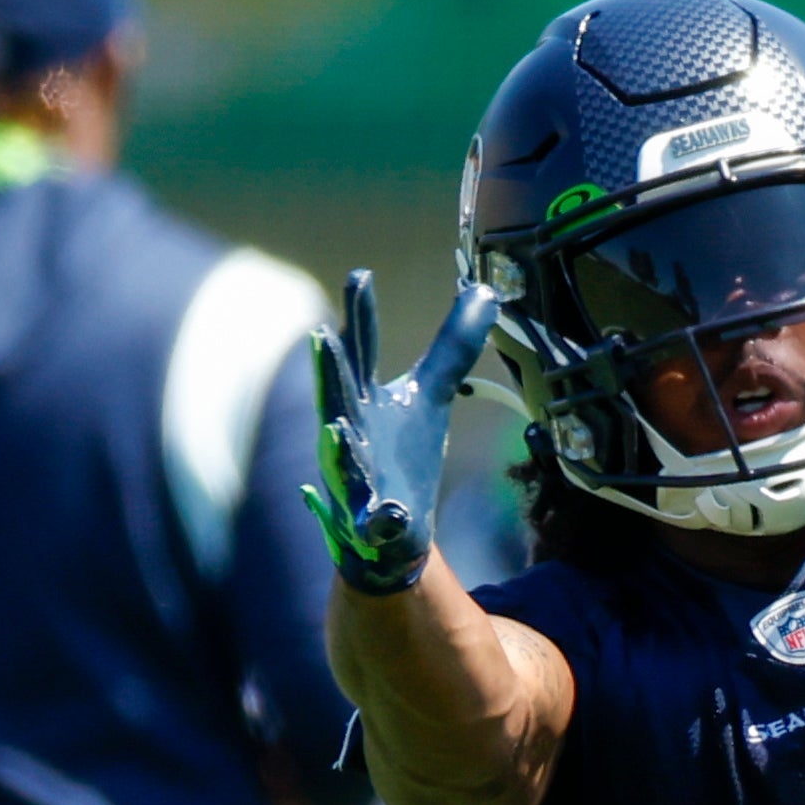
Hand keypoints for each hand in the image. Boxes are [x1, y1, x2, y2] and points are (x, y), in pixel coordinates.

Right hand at [306, 270, 498, 596]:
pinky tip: (387, 513)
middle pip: (338, 396)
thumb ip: (451, 346)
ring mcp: (356, 477)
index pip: (360, 349)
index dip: (360, 315)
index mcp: (364, 398)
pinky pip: (374, 519)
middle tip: (320, 335)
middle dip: (328, 370)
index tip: (360, 275)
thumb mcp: (430, 395)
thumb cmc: (401, 453)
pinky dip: (379, 516)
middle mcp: (351, 431)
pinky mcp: (371, 520)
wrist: (392, 529)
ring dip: (338, 444)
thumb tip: (484, 290)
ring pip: (343, 459)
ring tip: (337, 427)